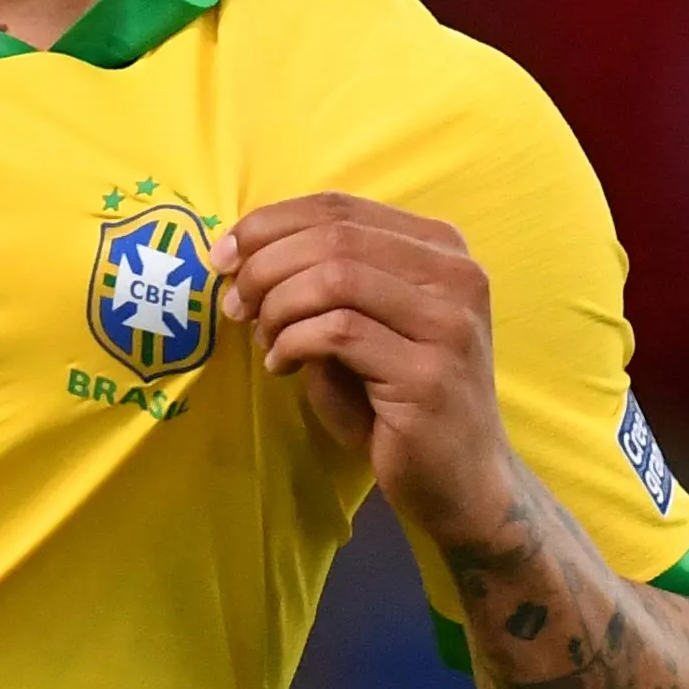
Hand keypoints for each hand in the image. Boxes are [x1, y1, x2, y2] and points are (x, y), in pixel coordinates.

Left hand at [216, 193, 519, 542]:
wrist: (464, 482)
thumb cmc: (398, 402)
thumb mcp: (361, 326)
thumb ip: (322, 283)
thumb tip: (242, 254)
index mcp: (441, 249)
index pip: (340, 206)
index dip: (270, 223)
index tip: (224, 255)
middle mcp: (457, 274)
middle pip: (334, 236)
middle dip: (266, 265)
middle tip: (236, 304)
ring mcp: (450, 323)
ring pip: (335, 277)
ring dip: (278, 306)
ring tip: (265, 340)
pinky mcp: (430, 374)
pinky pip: (339, 332)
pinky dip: (294, 342)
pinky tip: (283, 365)